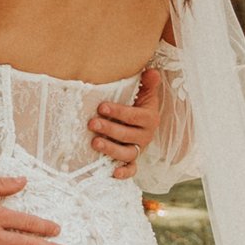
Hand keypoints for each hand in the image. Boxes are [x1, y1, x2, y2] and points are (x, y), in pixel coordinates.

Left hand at [89, 63, 160, 178]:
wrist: (141, 122)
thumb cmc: (138, 104)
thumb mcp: (144, 93)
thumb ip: (148, 83)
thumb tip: (152, 70)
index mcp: (149, 118)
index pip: (134, 116)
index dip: (119, 112)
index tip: (101, 107)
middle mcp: (145, 136)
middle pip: (128, 136)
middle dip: (109, 129)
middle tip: (92, 123)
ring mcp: (139, 149)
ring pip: (127, 153)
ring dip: (111, 149)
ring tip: (95, 143)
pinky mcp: (133, 160)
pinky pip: (132, 170)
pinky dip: (125, 173)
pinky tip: (113, 173)